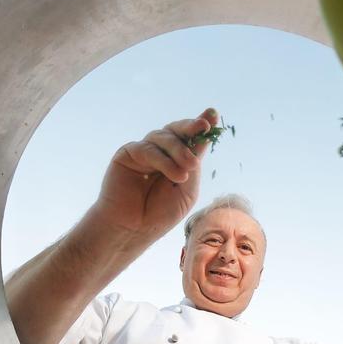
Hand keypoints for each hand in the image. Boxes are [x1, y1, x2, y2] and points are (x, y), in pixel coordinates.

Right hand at [94, 108, 217, 238]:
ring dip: (180, 150)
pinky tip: (177, 175)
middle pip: (177, 130)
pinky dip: (165, 161)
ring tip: (190, 166)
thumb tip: (204, 136)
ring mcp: (144, 151)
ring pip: (165, 137)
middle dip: (191, 126)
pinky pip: (149, 149)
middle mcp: (160, 152)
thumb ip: (194, 163)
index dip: (202, 125)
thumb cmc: (161, 213)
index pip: (190, 138)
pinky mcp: (128, 153)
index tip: (214, 114)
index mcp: (176, 159)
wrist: (133, 229)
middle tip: (203, 126)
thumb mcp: (187, 189)